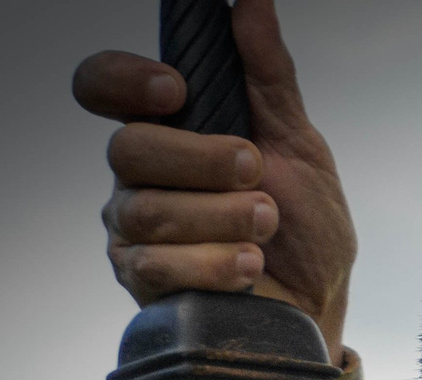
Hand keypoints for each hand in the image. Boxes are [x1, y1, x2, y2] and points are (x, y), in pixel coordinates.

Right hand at [72, 0, 355, 358]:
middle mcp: (139, 176)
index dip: (123, 79)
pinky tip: (249, 268)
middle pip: (129, 149)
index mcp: (167, 130)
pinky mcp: (144, 283)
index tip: (177, 90)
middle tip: (256, 174)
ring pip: (146, 211)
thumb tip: (251, 2)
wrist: (319, 306)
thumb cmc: (306, 228)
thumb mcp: (297, 143)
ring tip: (265, 227)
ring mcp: (134, 231)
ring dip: (219, 217)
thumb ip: (270, 76)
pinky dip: (212, 264)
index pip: (102, 86)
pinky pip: (155, 265)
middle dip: (202, 160)